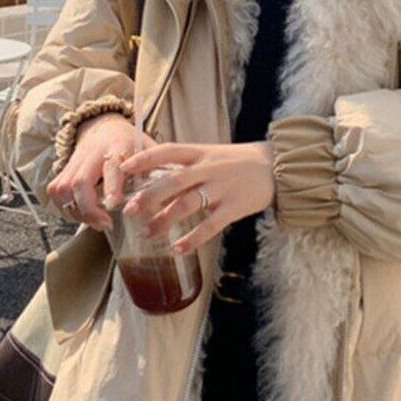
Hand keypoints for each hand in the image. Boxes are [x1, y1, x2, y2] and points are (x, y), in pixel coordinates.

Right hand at [46, 113, 156, 230]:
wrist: (106, 127)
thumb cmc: (133, 145)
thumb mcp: (150, 152)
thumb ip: (159, 173)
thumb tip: (171, 201)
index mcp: (118, 147)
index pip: (111, 167)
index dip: (111, 186)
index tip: (114, 204)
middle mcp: (92, 153)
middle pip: (79, 181)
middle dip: (89, 208)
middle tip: (105, 224)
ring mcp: (75, 161)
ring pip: (63, 188)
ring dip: (76, 211)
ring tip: (95, 222)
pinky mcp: (64, 169)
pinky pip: (55, 190)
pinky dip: (64, 207)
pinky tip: (82, 215)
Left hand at [118, 140, 275, 255]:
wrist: (276, 167)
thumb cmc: (238, 163)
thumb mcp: (212, 156)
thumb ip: (188, 167)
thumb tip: (155, 182)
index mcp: (202, 153)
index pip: (168, 151)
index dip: (145, 159)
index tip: (124, 169)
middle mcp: (209, 169)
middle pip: (173, 181)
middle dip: (149, 196)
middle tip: (130, 210)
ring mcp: (222, 188)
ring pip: (187, 204)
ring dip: (164, 220)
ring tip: (147, 234)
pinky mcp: (234, 207)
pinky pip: (210, 225)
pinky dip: (192, 238)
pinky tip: (177, 249)